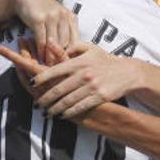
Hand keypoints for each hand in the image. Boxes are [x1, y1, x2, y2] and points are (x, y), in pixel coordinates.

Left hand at [0, 41, 142, 118]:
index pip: (55, 70)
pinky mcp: (99, 97)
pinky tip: (62, 115)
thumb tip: (55, 44)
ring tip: (47, 112)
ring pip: (68, 100)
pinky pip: (80, 107)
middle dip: (45, 98)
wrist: (127, 72)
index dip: (41, 78)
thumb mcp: (91, 48)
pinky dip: (69, 113)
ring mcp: (91, 86)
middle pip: (59, 89)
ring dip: (55, 108)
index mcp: (79, 62)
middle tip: (37, 103)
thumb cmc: (106, 60)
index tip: (31, 83)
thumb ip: (73, 46)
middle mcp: (83, 74)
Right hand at [9, 0, 78, 64]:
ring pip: (55, 43)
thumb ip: (66, 30)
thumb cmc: (43, 10)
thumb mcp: (58, 17)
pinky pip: (42, 39)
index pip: (76, 39)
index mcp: (70, 16)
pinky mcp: (39, 19)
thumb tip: (74, 51)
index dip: (73, 54)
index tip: (70, 66)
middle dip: (62, 57)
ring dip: (51, 56)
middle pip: (66, 43)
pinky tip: (39, 57)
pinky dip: (41, 50)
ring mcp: (51, 16)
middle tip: (60, 70)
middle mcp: (63, 15)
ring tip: (50, 67)